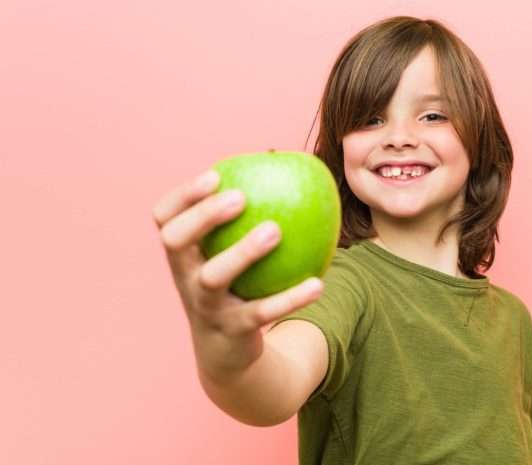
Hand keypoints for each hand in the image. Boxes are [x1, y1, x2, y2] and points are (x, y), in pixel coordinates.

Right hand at [151, 170, 323, 338]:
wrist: (226, 353)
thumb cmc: (235, 288)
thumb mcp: (229, 256)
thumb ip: (249, 219)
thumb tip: (292, 172)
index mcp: (181, 254)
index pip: (165, 218)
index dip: (183, 195)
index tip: (215, 175)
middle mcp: (184, 277)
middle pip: (176, 241)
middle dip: (203, 216)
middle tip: (240, 196)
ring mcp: (205, 306)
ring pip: (214, 276)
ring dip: (243, 251)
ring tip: (276, 230)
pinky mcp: (231, 331)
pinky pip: (262, 312)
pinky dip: (290, 299)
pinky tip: (318, 284)